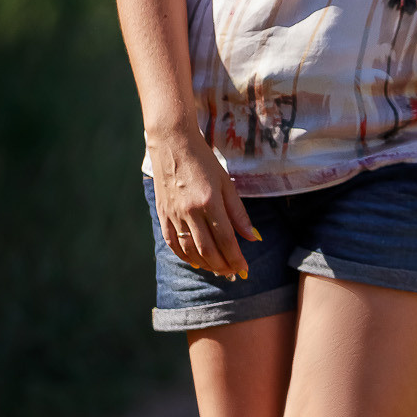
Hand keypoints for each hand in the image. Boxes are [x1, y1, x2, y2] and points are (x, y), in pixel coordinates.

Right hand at [148, 126, 257, 278]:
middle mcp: (189, 211)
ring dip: (205, 265)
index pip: (226, 240)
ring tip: (218, 270)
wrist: (172, 144)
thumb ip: (239, 213)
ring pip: (189, 250)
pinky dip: (184, 257)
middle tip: (233, 272)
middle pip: (207, 250)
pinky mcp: (162, 214)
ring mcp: (173, 214)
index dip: (236, 257)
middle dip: (222, 265)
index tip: (244, 268)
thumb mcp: (227, 184)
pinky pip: (172, 243)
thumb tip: (254, 237)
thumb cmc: (204, 161)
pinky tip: (196, 262)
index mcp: (209, 202)